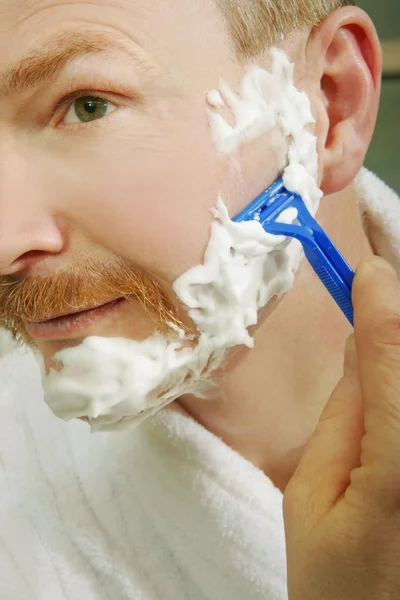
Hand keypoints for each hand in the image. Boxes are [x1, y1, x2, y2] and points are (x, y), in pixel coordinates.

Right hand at [284, 257, 399, 599]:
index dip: (381, 305)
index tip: (366, 269)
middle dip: (396, 328)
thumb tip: (360, 347)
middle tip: (374, 293)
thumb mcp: (308, 494)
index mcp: (398, 466)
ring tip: (376, 341)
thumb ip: (341, 414)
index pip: (395, 358)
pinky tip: (385, 380)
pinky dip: (399, 379)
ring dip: (398, 355)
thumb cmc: (333, 580)